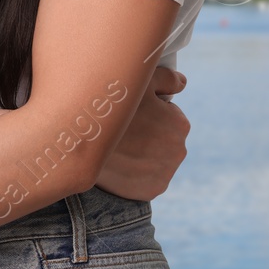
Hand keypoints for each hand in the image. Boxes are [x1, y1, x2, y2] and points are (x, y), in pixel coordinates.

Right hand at [95, 65, 189, 200]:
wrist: (85, 143)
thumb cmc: (114, 106)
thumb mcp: (141, 81)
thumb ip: (167, 78)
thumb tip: (183, 83)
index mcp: (180, 124)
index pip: (169, 114)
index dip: (150, 111)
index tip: (133, 114)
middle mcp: (179, 151)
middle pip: (165, 138)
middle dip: (150, 133)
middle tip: (126, 130)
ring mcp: (166, 173)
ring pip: (157, 158)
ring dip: (145, 153)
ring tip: (122, 147)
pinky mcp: (153, 189)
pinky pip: (148, 178)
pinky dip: (138, 173)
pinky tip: (123, 163)